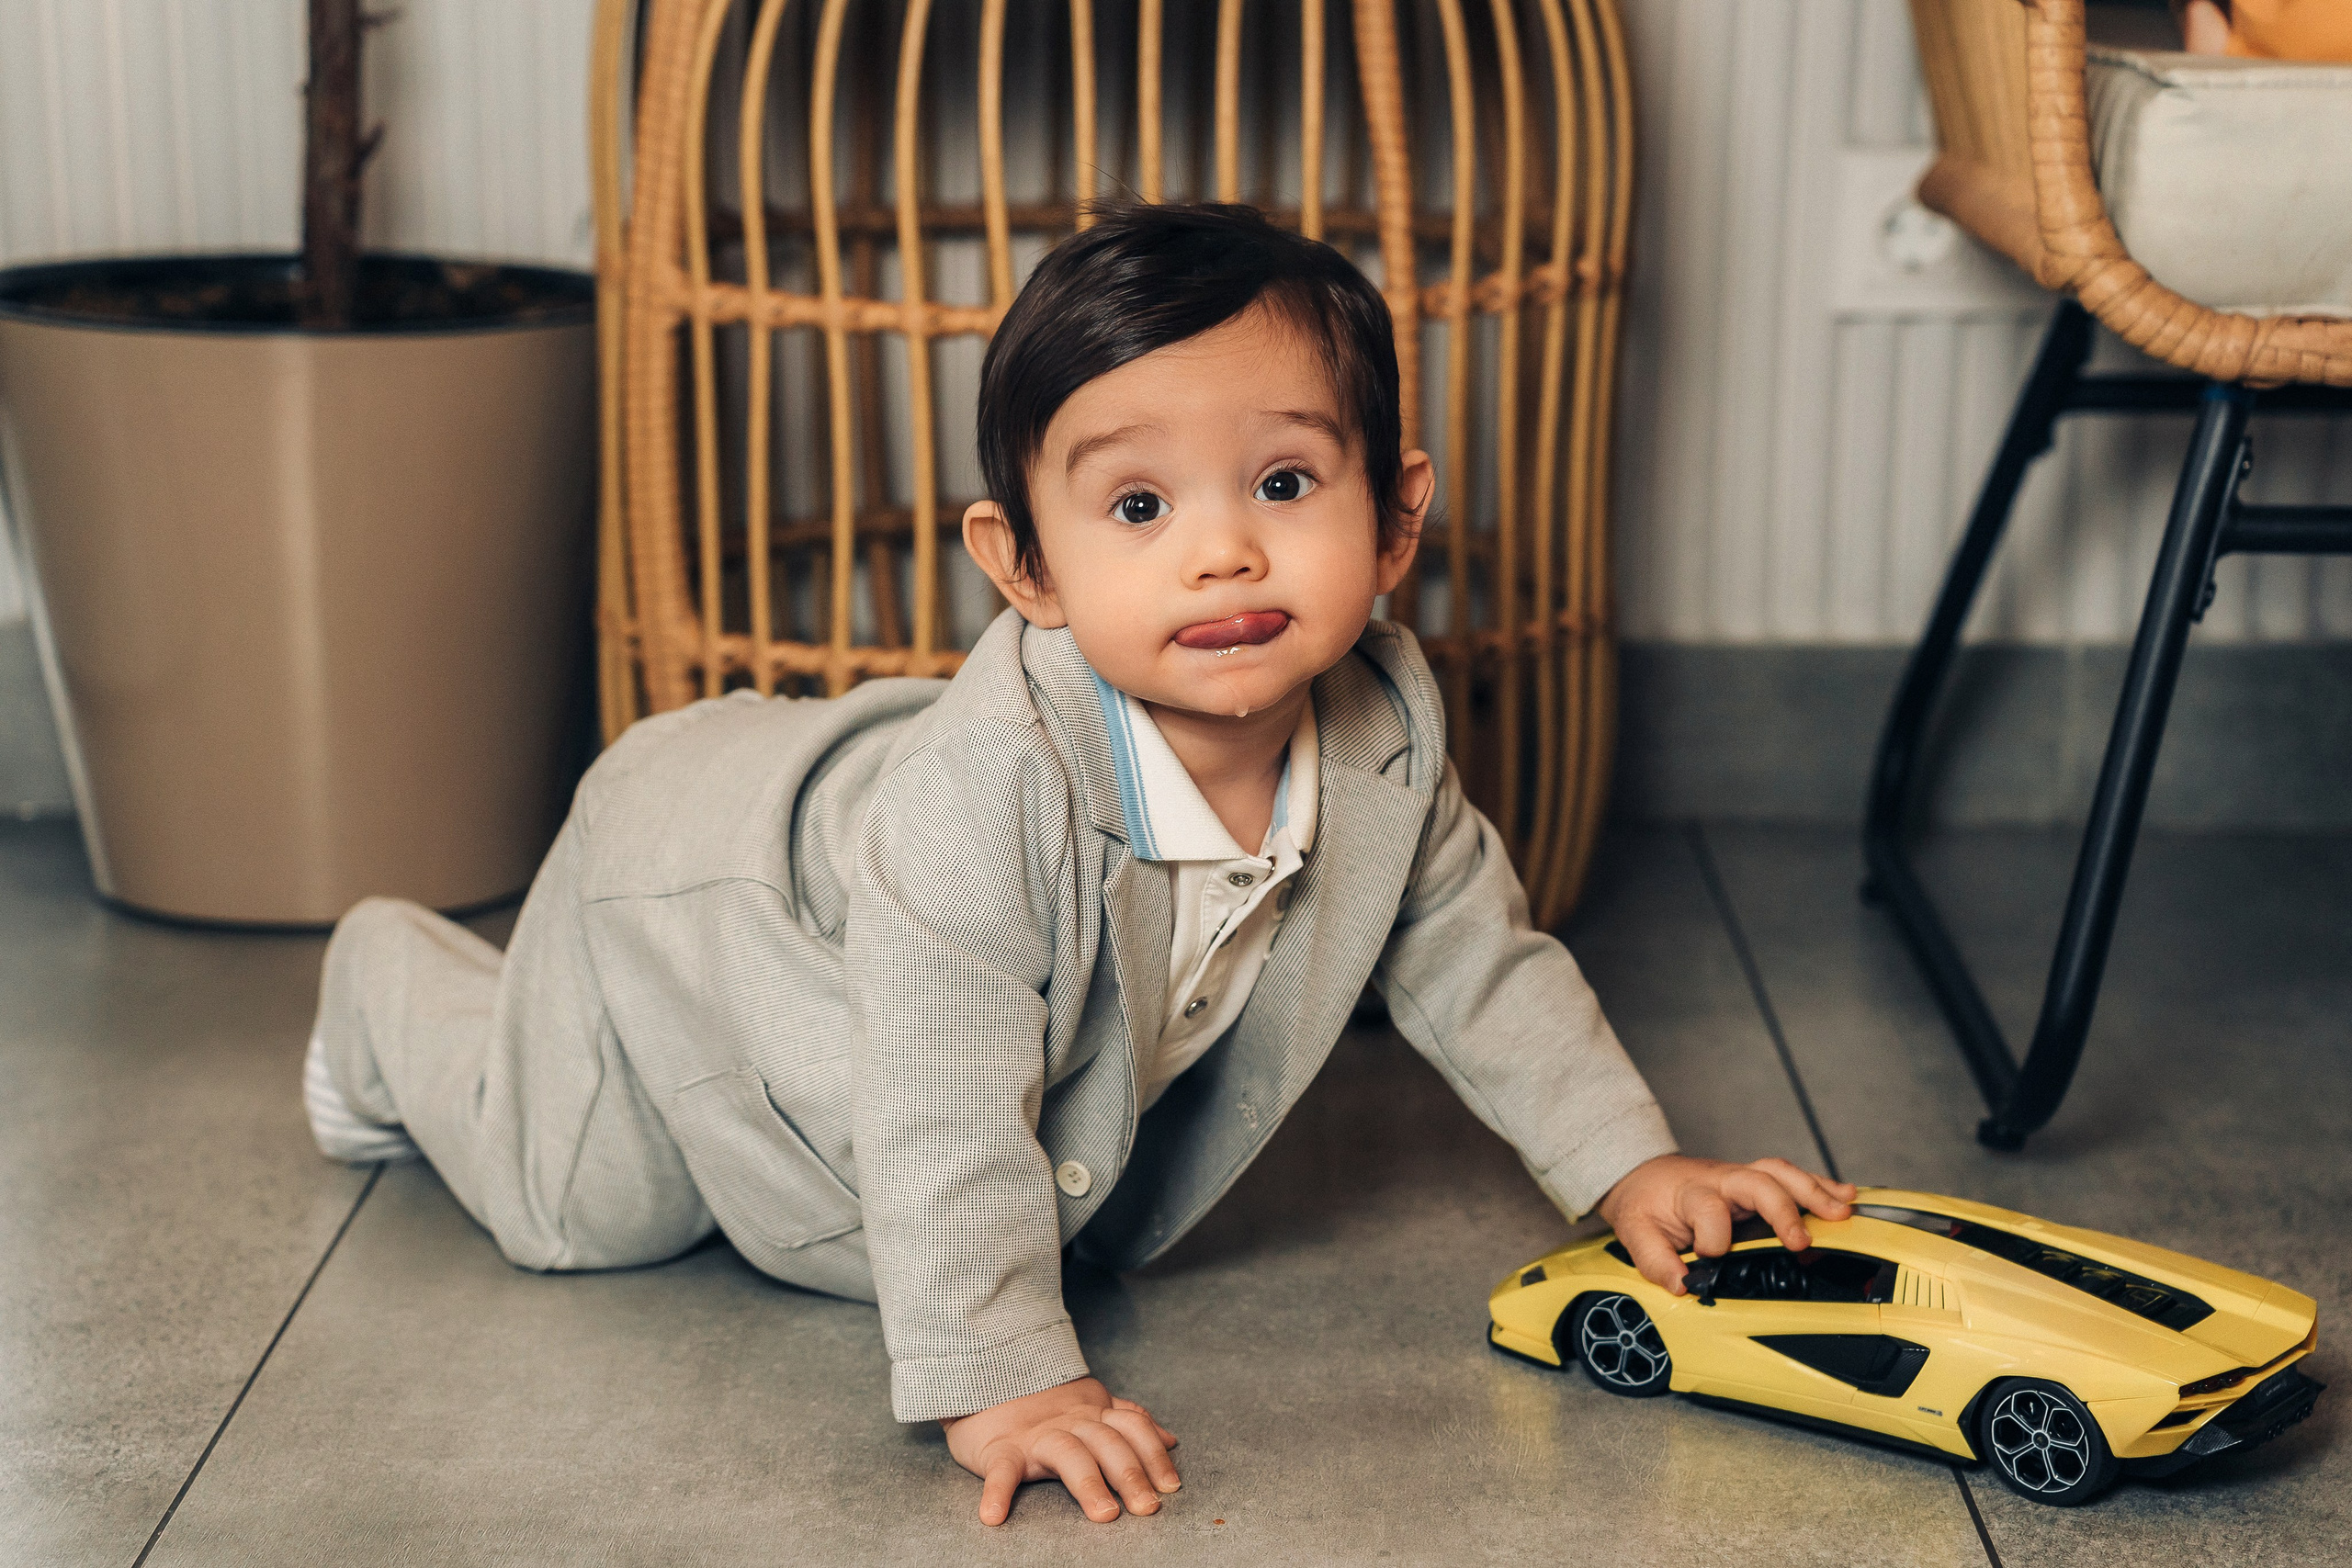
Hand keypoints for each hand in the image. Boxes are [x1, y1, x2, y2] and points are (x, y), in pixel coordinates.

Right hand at [941, 1376, 1180, 1525]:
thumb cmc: (1043, 1405)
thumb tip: (1170, 1440)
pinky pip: (1000, 1470)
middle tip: (1148, 1507)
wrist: (986, 1377)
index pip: (1132, 1430)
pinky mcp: (1000, 1448)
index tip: (1172, 1487)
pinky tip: (994, 1516)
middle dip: (1131, 1475)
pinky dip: (997, 1493)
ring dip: (1089, 1484)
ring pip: (1068, 1454)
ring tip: (1104, 1514)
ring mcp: (1036, 1435)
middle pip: (1108, 1444)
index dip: (1154, 1457)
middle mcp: (1071, 1423)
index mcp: (1094, 1414)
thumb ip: (1130, 1422)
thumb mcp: (1093, 1406)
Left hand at [1595, 1154, 1856, 1294]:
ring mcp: (1742, 1178)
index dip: (1712, 1236)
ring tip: (1842, 1212)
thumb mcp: (1634, 1231)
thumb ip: (1654, 1260)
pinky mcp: (1756, 1182)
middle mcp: (1722, 1180)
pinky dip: (1821, 1185)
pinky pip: (1791, 1178)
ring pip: (1781, 1174)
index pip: (1708, 1208)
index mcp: (1690, 1192)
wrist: (1643, 1176)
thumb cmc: (1646, 1203)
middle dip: (1783, 1209)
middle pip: (1758, 1181)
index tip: (1710, 1256)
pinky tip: (1847, 1196)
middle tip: (1801, 1240)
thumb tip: (1681, 1286)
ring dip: (1814, 1192)